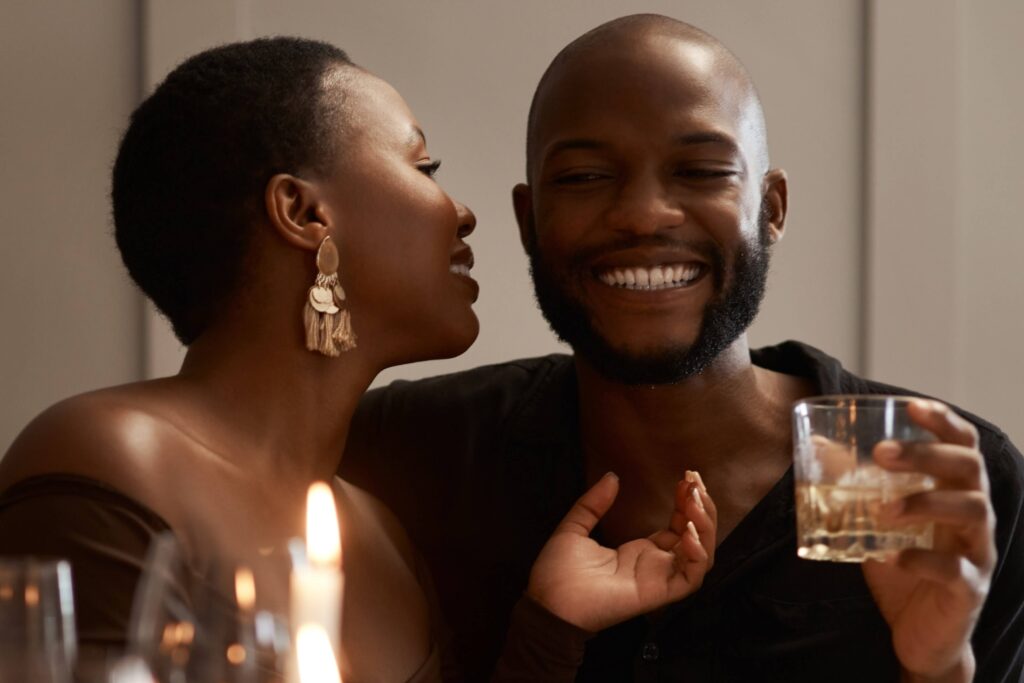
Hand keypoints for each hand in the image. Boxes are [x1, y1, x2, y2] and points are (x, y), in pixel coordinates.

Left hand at [527, 471, 715, 631]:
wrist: (547, 602)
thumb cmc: (558, 573)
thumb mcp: (575, 527)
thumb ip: (594, 503)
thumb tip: (612, 477)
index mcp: (638, 552)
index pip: (677, 525)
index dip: (685, 501)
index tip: (686, 477)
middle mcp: (654, 565)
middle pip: (695, 537)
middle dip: (701, 507)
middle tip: (695, 481)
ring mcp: (659, 580)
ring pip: (701, 556)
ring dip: (705, 526)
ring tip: (694, 501)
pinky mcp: (659, 594)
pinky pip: (692, 578)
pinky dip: (698, 554)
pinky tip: (688, 531)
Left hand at [862, 400, 995, 681]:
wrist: (920, 631)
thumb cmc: (904, 564)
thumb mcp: (876, 519)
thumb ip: (856, 485)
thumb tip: (816, 445)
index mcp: (954, 490)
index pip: (962, 444)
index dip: (943, 422)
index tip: (912, 406)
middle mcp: (974, 515)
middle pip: (969, 469)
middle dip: (927, 454)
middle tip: (882, 452)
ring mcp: (976, 551)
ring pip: (973, 511)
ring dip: (925, 502)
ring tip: (883, 509)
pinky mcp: (968, 589)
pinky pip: (956, 570)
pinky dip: (922, 561)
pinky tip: (891, 556)